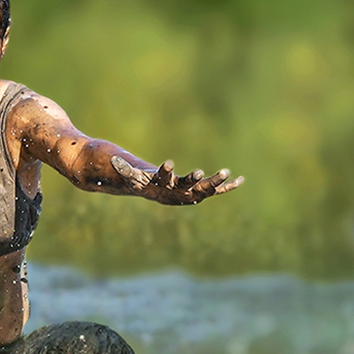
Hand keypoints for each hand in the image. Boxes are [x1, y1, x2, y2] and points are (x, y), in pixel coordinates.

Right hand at [109, 155, 243, 205]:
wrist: (147, 190)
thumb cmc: (137, 180)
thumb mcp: (130, 175)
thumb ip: (124, 170)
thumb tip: (113, 160)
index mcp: (160, 189)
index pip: (164, 182)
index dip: (167, 174)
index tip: (169, 163)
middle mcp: (176, 194)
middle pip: (189, 189)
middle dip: (197, 181)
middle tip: (205, 172)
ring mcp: (188, 194)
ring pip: (204, 190)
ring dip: (215, 182)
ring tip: (226, 170)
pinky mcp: (197, 191)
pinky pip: (214, 190)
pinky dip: (226, 186)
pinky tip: (240, 180)